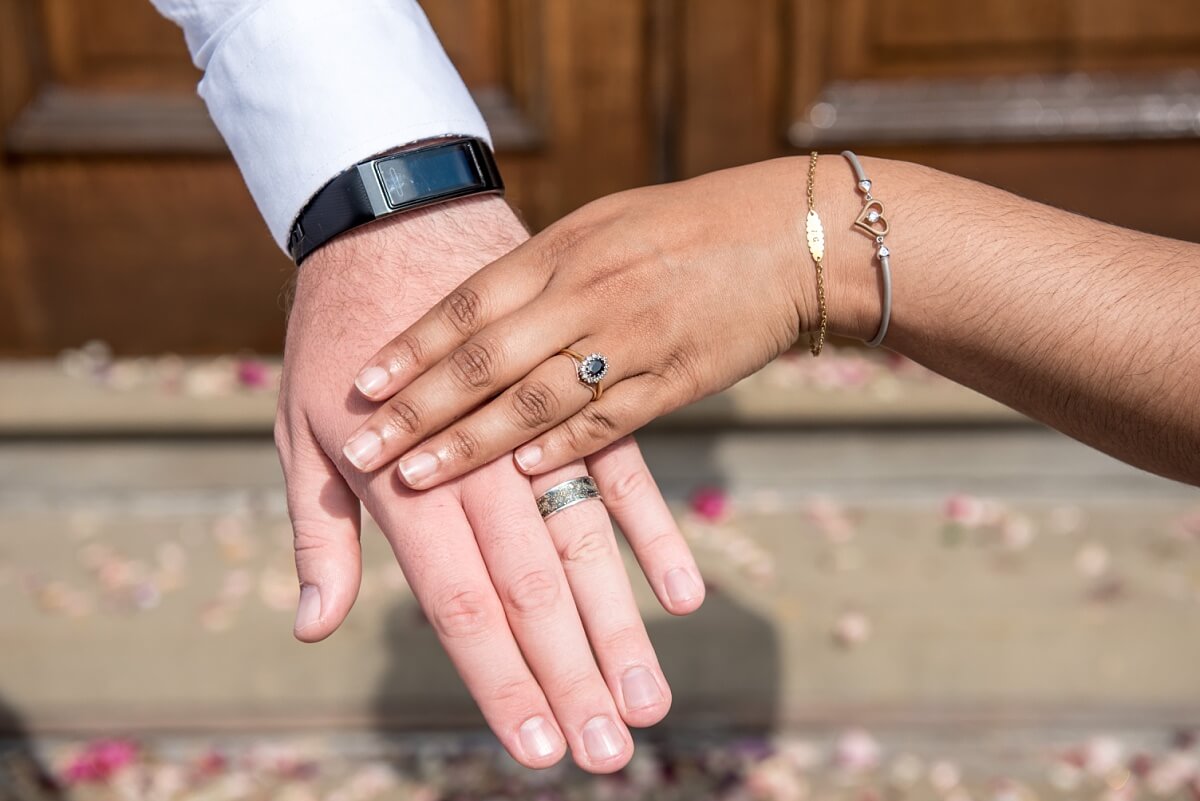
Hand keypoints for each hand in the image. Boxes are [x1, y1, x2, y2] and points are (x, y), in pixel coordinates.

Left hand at [275, 196, 704, 771]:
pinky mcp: (579, 387)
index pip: (460, 602)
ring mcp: (537, 422)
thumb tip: (309, 628)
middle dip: (569, 677)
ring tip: (650, 701)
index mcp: (406, 478)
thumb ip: (319, 532)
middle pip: (531, 588)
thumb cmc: (337, 325)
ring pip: (584, 543)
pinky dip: (651, 535)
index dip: (497, 681)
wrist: (396, 206)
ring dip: (619, 627)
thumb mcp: (297, 427)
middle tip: (607, 754)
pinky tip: (681, 596)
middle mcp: (480, 461)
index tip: (533, 749)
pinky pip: (622, 472)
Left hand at [339, 159, 814, 485]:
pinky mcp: (674, 381)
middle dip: (416, 407)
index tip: (361, 384)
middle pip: (484, 359)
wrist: (787, 237)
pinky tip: (518, 478)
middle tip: (362, 448)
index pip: (466, 304)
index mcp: (561, 251)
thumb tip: (476, 312)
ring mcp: (629, 340)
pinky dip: (559, 451)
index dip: (411, 347)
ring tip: (416, 475)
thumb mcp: (603, 226)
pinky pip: (606, 424)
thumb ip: (542, 269)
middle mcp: (586, 294)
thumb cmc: (686, 227)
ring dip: (470, 443)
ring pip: (534, 400)